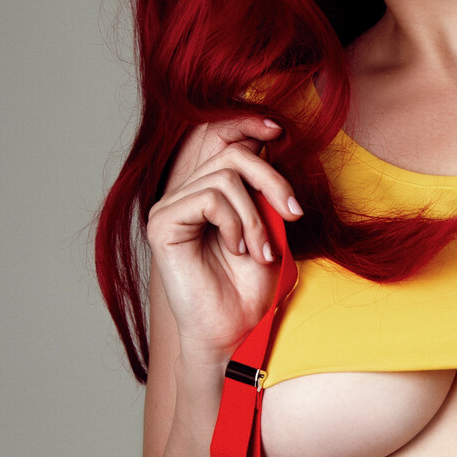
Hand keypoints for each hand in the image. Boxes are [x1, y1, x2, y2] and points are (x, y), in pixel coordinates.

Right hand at [146, 115, 301, 365]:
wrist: (235, 331)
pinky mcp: (162, 224)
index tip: (280, 129)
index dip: (247, 124)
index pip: (221, 139)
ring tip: (262, 251)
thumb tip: (267, 142)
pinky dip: (235, 223)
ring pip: (225, 176)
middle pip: (231, 153)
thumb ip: (263, 189)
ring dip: (256, 216)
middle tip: (294, 214)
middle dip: (271, 180)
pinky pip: (209, 197)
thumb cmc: (252, 287)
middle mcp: (184, 195)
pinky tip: (237, 250)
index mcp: (208, 193)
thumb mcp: (269, 227)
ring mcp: (169, 208)